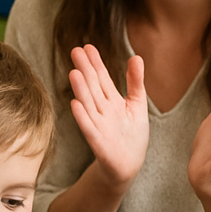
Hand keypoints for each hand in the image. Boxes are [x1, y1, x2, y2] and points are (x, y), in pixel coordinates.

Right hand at [68, 45, 148, 190]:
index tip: (87, 46)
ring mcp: (99, 125)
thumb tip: (136, 56)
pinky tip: (75, 104)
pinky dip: (82, 117)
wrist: (128, 165)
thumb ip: (135, 82)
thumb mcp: (137, 104)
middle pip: (93, 87)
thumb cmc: (132, 135)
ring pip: (89, 104)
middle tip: (75, 50)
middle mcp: (102, 110)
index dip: (95, 63)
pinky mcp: (99, 142)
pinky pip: (89, 128)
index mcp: (111, 100)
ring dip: (81, 90)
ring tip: (74, 73)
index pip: (101, 78)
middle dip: (85, 70)